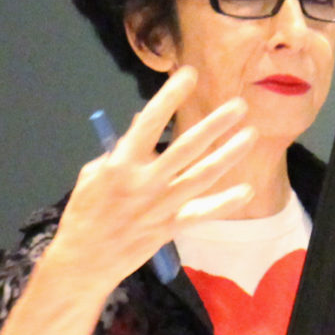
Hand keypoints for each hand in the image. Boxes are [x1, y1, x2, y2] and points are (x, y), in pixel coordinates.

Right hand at [43, 66, 256, 288]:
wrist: (84, 260)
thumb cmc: (86, 213)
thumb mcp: (94, 174)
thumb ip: (121, 150)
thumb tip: (145, 123)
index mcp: (121, 163)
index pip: (149, 122)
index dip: (170, 96)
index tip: (189, 74)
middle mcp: (144, 182)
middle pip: (186, 148)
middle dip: (214, 125)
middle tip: (239, 106)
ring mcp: (160, 205)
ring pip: (201, 177)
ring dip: (228, 155)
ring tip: (250, 135)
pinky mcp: (170, 227)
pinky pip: (201, 213)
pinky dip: (224, 203)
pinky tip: (246, 190)